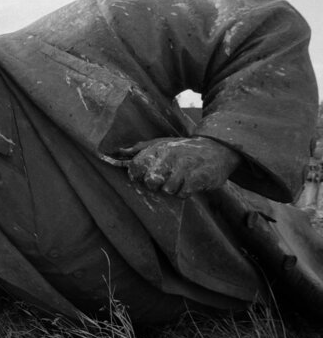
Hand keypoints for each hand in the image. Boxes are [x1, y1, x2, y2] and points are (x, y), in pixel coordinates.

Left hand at [117, 137, 240, 196]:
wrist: (218, 149)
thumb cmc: (184, 149)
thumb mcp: (163, 143)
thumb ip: (141, 149)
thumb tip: (119, 152)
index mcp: (158, 148)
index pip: (136, 167)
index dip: (137, 176)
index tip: (143, 177)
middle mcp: (170, 156)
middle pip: (150, 182)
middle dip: (156, 185)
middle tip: (166, 179)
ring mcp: (185, 166)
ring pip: (167, 190)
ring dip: (173, 189)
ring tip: (180, 180)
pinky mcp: (198, 177)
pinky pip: (182, 194)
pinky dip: (185, 192)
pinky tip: (190, 183)